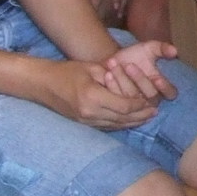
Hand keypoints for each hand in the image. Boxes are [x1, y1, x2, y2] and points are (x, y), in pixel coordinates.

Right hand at [44, 59, 159, 128]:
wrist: (42, 84)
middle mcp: (89, 113)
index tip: (151, 102)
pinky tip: (129, 121)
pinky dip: (120, 124)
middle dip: (140, 116)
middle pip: (122, 119)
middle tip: (155, 113)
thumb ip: (112, 78)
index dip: (139, 105)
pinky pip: (106, 127)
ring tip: (147, 118)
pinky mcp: (82, 124)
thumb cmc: (67, 71)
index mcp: (92, 97)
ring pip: (115, 125)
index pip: (123, 106)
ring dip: (133, 123)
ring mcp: (85, 121)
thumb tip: (131, 86)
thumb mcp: (91, 68)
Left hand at [99, 39, 178, 103]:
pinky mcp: (119, 106)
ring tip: (114, 64)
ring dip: (123, 80)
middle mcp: (150, 98)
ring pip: (133, 97)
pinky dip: (112, 85)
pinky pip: (118, 101)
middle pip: (150, 95)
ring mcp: (135, 104)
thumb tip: (175, 50)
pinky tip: (107, 74)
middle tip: (129, 65)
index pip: (171, 93)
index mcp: (161, 87)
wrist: (113, 62)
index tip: (157, 78)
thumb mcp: (149, 49)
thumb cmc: (134, 56)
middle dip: (140, 79)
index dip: (165, 88)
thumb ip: (162, 48)